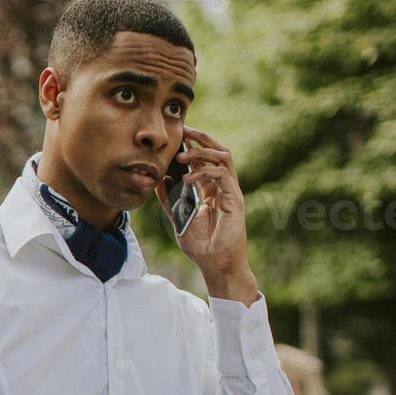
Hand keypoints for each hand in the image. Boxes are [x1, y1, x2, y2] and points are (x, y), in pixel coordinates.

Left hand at [156, 126, 256, 300]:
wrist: (216, 264)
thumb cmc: (201, 246)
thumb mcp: (178, 218)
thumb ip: (169, 200)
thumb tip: (160, 180)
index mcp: (212, 191)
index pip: (205, 162)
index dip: (194, 147)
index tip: (179, 137)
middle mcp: (224, 188)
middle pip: (218, 153)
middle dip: (202, 139)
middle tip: (185, 130)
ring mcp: (231, 192)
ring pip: (224, 158)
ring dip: (202, 152)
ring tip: (182, 154)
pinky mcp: (235, 200)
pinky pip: (223, 176)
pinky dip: (204, 172)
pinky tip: (187, 178)